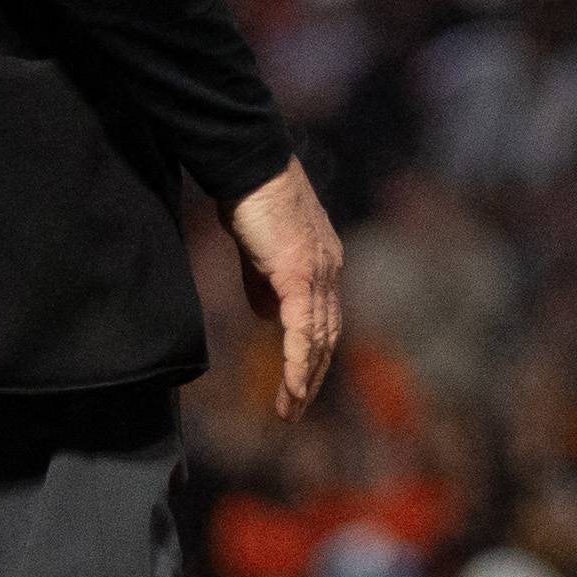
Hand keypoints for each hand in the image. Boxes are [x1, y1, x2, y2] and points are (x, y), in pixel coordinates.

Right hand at [223, 160, 343, 419]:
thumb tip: (266, 318)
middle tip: (294, 411)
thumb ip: (264, 285)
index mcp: (324, 264)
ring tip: (289, 410)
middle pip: (328, 336)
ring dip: (306, 379)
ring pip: (318, 338)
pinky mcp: (299, 272)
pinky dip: (299, 362)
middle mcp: (329, 270)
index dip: (315, 355)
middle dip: (314, 377)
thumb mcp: (259, 252)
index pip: (325, 320)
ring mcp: (318, 271)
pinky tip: (292, 387)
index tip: (301, 385)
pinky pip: (302, 329)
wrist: (246, 165)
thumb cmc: (249, 199)